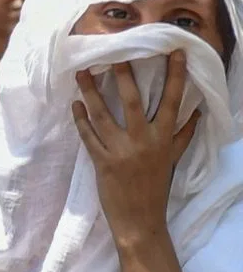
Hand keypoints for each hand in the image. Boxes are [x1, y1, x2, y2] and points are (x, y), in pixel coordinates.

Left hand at [72, 52, 199, 248]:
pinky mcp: (102, 162)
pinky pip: (88, 136)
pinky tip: (75, 104)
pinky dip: (80, 120)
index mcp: (164, 137)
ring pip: (103, 115)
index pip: (172, 100)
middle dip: (124, 75)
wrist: (140, 220)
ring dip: (91, 92)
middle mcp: (144, 141)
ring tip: (81, 73)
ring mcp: (121, 151)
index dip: (174, 74)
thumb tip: (197, 111)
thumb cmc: (156, 186)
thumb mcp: (173, 159)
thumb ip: (183, 134)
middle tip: (114, 53)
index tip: (174, 51)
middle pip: (132, 100)